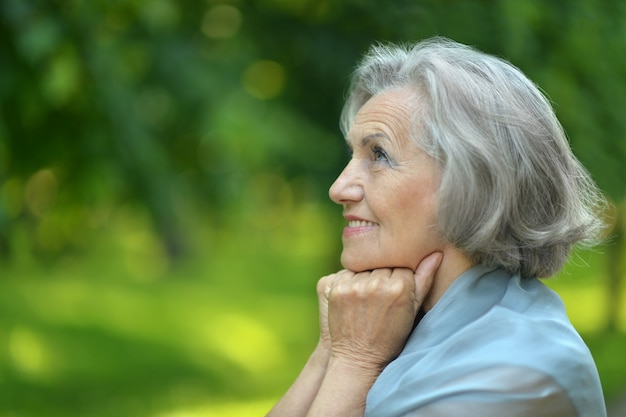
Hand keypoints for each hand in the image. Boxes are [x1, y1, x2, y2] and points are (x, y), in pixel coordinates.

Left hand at [319, 252, 441, 372]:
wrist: (358, 358)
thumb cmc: (390, 336)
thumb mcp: (412, 310)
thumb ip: (424, 279)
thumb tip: (436, 253)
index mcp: (399, 286)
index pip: (402, 266)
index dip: (399, 279)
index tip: (394, 295)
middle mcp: (376, 283)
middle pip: (382, 265)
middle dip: (382, 277)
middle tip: (379, 299)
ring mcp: (353, 285)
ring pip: (363, 268)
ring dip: (364, 278)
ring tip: (366, 301)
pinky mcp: (335, 289)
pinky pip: (345, 273)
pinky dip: (348, 282)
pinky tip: (353, 300)